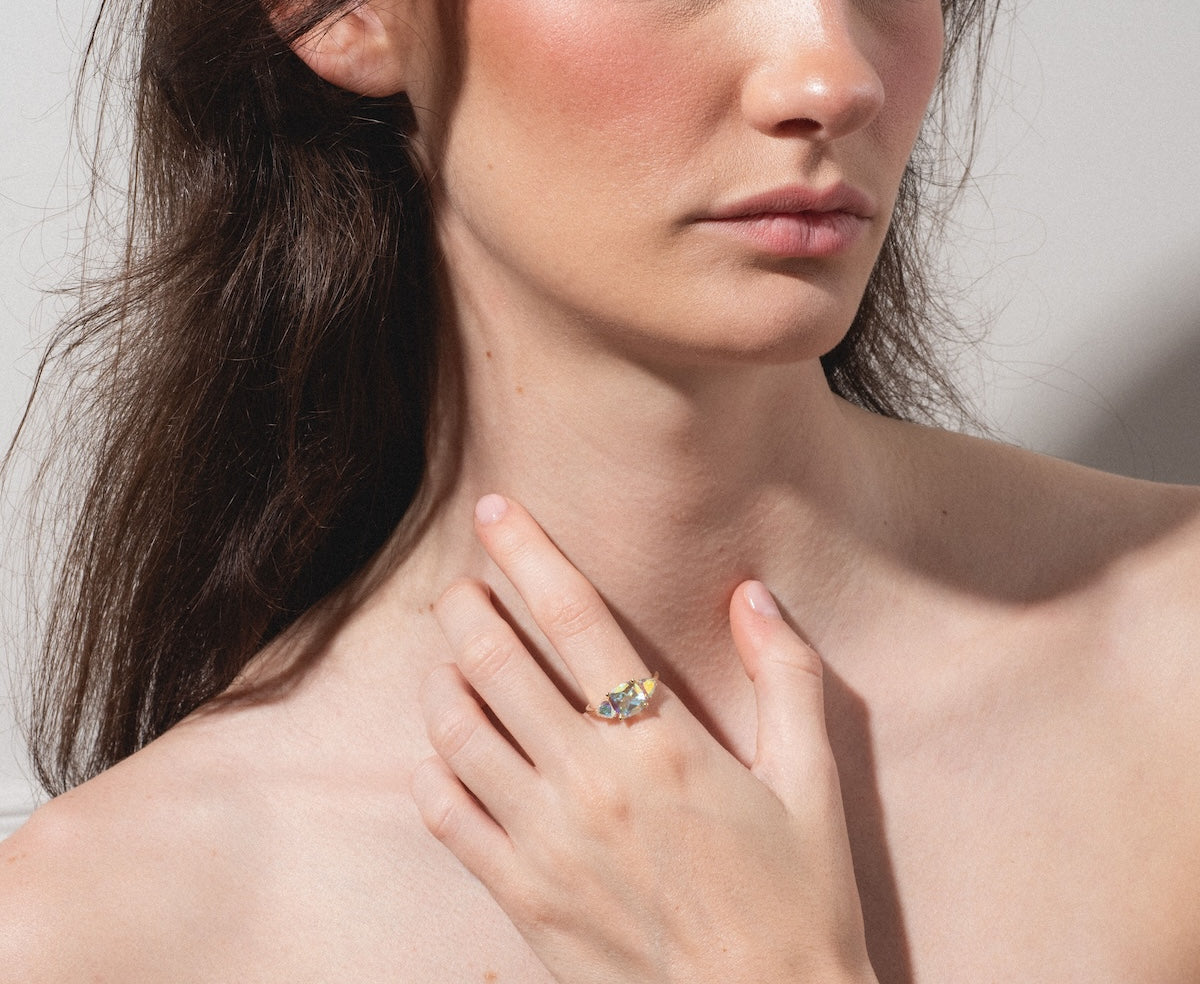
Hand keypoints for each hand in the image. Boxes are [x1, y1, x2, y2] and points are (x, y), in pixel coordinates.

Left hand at [411, 495, 876, 983]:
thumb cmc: (798, 904)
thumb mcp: (814, 783)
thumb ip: (787, 677)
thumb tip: (754, 595)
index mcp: (661, 741)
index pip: (573, 615)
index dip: (526, 550)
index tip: (495, 509)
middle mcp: (592, 782)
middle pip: (494, 661)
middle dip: (465, 606)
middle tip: (462, 586)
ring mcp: (547, 844)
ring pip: (457, 731)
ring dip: (442, 679)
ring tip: (451, 659)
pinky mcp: (522, 899)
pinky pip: (448, 817)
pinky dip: (432, 769)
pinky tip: (445, 752)